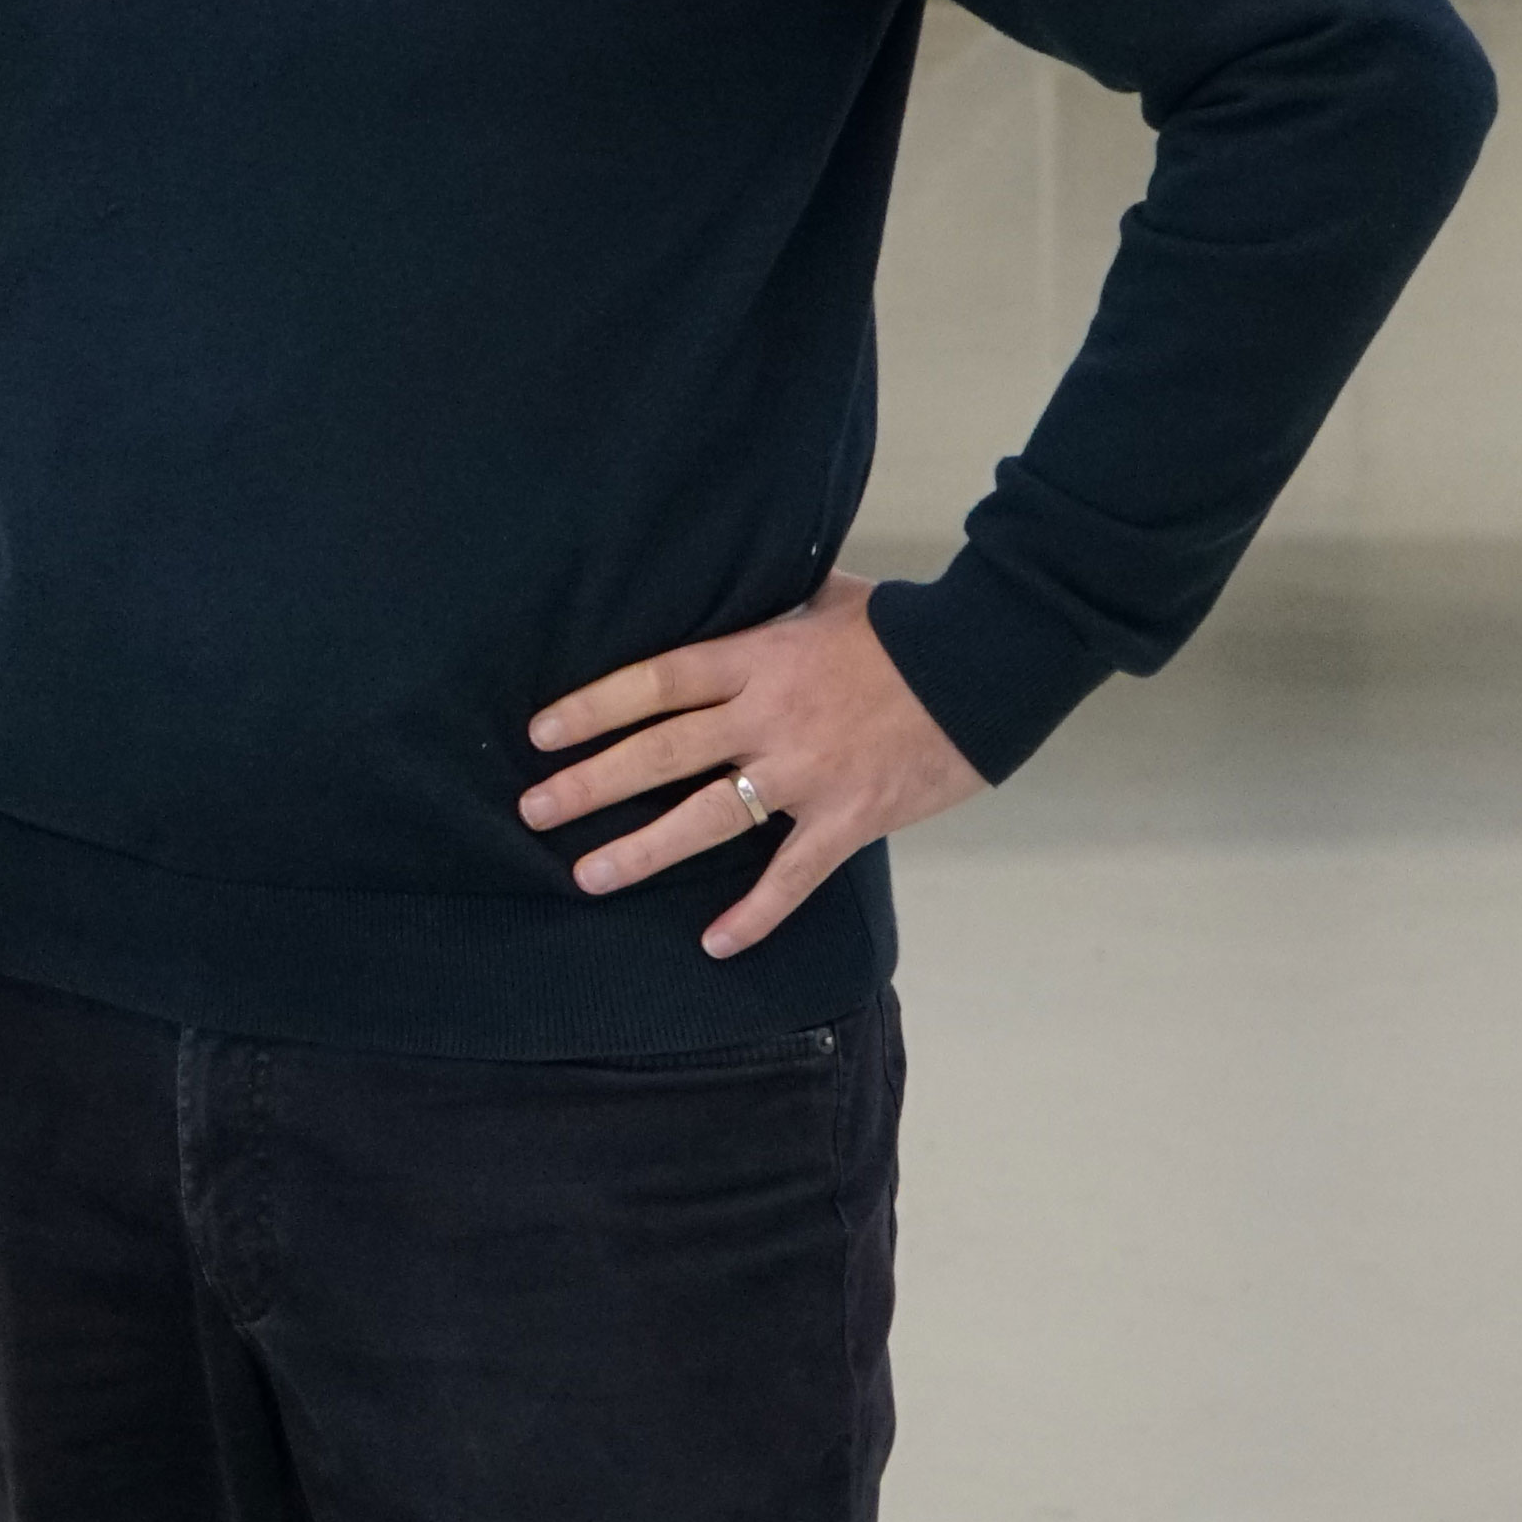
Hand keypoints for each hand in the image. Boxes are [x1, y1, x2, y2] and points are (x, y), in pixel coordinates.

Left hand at [520, 577, 988, 958]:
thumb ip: (771, 604)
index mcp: (757, 658)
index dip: (592, 707)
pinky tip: (716, 942)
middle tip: (533, 811)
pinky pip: (793, 874)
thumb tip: (733, 579)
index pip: (655, 682)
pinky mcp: (850, 816)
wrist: (987, 662)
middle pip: (660, 751)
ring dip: (644, 849)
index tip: (541, 733)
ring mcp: (807, 772)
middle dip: (591, 783)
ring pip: (707, 816)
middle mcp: (769, 716)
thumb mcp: (826, 598)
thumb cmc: (906, 627)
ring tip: (588, 876)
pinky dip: (755, 912)